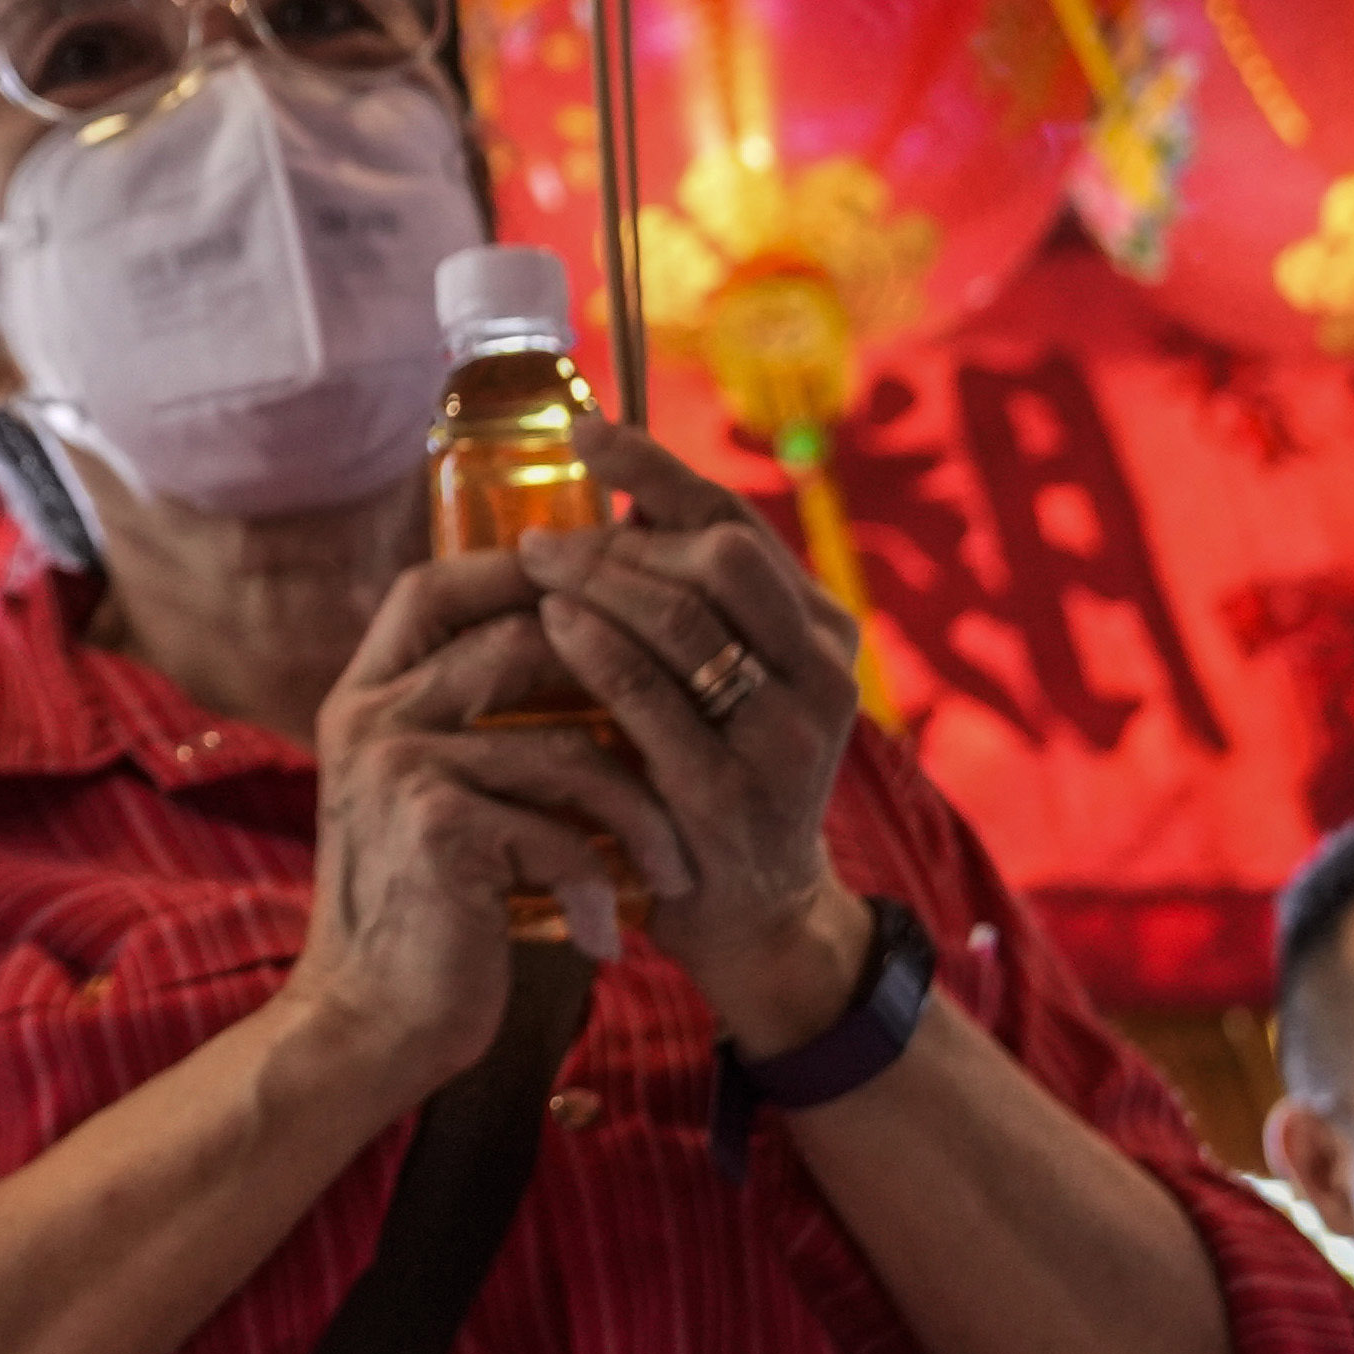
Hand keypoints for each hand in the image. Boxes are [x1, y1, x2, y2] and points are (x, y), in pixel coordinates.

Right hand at [261, 550, 642, 1132]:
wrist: (366, 1025)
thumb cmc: (422, 914)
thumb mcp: (427, 799)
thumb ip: (465, 725)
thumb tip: (575, 653)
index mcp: (364, 695)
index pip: (435, 588)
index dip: (518, 574)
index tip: (604, 600)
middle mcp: (371, 714)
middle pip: (520, 641)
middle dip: (621, 684)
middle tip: (686, 731)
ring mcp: (398, 763)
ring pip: (564, 746)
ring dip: (639, 811)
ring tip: (673, 862)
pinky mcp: (435, 826)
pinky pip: (559, 827)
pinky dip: (598, 883)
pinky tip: (606, 929)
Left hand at [511, 416, 879, 1060]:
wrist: (755, 924)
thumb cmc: (713, 784)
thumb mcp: (725, 690)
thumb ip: (690, 610)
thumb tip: (604, 503)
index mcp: (821, 634)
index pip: (737, 524)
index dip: (656, 469)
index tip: (582, 430)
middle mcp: (821, 674)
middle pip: (719, 556)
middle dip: (620, 534)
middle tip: (539, 536)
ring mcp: (784, 736)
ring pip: (688, 618)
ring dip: (601, 578)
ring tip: (531, 564)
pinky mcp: (732, 793)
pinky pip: (656, 698)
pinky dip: (599, 648)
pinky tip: (552, 622)